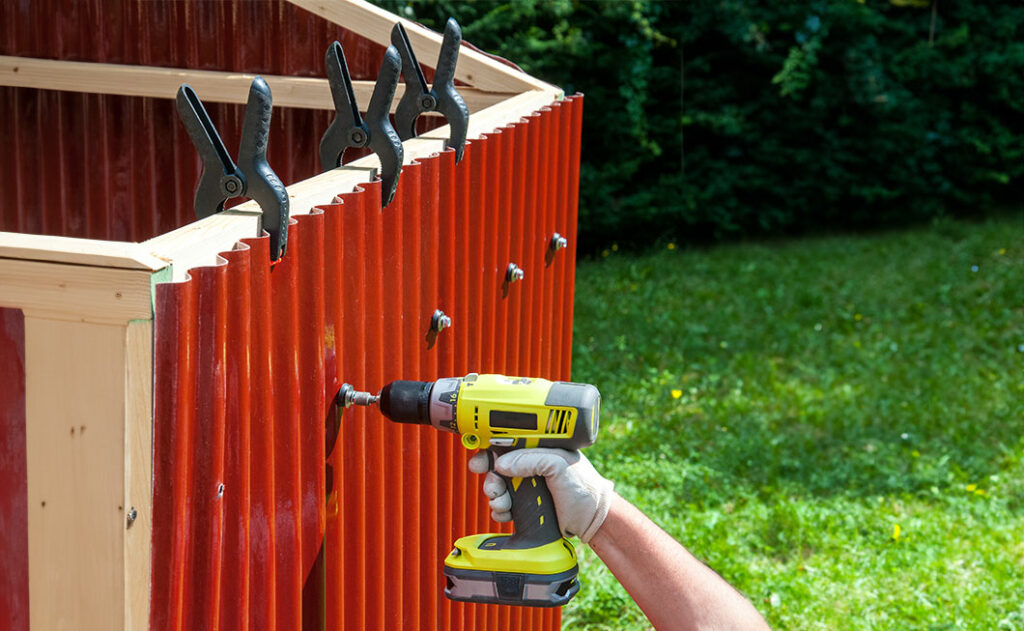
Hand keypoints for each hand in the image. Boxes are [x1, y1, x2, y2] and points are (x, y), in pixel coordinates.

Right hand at [468, 448, 614, 542]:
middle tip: (493, 488)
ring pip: (498, 488)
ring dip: (495, 497)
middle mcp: (530, 466)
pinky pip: (503, 506)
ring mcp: (527, 486)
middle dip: (490, 478)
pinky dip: (500, 511)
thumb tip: (501, 464)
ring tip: (503, 504)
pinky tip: (506, 514)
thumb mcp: (559, 465)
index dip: (489, 451)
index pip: (506, 444)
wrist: (593, 519)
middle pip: (497, 468)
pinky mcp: (526, 506)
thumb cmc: (584, 487)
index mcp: (538, 449)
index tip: (479, 461)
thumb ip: (531, 460)